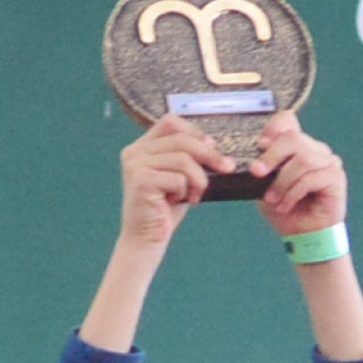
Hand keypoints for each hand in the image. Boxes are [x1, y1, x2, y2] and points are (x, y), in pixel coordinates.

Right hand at [117, 114, 231, 253]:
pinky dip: (187, 191)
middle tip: (227, 167)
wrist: (146, 240)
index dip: (195, 132)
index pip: (170, 122)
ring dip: (198, 179)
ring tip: (196, 195)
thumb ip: (187, 159)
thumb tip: (213, 145)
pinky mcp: (141, 180)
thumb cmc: (164, 211)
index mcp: (142, 146)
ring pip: (182, 159)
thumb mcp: (179, 178)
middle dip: (209, 154)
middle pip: (180, 139)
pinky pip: (178, 178)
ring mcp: (135, 165)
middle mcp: (135, 151)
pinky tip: (180, 202)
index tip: (214, 146)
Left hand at [251, 112, 346, 237]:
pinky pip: (311, 178)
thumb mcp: (266, 186)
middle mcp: (315, 150)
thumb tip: (255, 160)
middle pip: (293, 138)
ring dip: (283, 182)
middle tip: (257, 173)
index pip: (288, 121)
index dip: (274, 127)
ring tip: (274, 200)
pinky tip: (286, 204)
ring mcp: (328, 162)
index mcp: (298, 146)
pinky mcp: (336, 178)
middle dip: (272, 157)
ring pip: (302, 160)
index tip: (260, 144)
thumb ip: (263, 169)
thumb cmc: (286, 211)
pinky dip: (294, 192)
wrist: (303, 237)